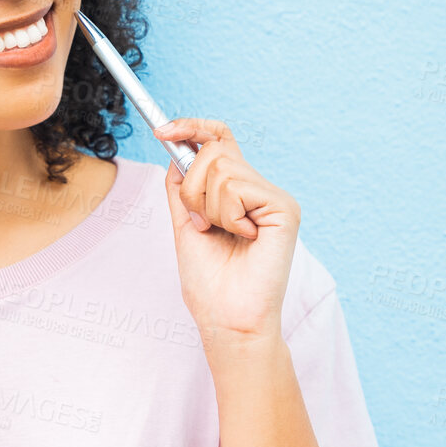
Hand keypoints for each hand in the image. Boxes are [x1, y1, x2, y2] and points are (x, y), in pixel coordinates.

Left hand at [154, 118, 299, 343]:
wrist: (227, 319)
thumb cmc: (209, 283)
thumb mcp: (185, 225)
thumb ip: (181, 189)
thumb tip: (175, 152)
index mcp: (237, 193)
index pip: (219, 140)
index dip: (191, 127)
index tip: (161, 130)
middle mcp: (259, 189)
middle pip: (212, 152)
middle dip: (191, 190)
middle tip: (203, 225)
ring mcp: (273, 197)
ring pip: (221, 169)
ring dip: (207, 207)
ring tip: (224, 236)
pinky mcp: (284, 208)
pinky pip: (237, 188)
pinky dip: (227, 216)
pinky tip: (244, 239)